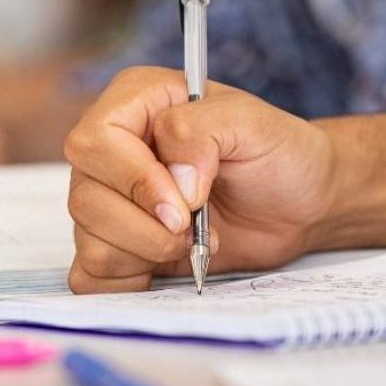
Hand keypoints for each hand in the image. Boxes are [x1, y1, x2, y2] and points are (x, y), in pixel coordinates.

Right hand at [62, 66, 338, 292]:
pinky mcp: (118, 246)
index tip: (185, 205)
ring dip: (148, 252)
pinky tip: (169, 267)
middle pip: (85, 198)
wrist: (300, 203)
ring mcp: (109, 200)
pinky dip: (129, 283)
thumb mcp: (252, 124)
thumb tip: (173, 183)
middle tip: (194, 228)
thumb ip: (200, 133)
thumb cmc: (279, 153)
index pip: (94, 142)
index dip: (134, 180)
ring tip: (193, 241)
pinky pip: (91, 276)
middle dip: (146, 227)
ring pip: (88, 241)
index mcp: (135, 103)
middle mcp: (112, 150)